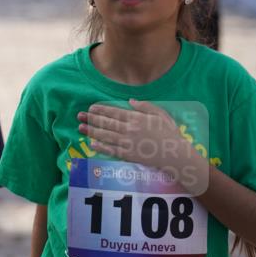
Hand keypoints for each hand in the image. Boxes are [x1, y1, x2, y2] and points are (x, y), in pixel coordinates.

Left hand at [77, 100, 198, 176]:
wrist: (176, 154)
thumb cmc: (170, 133)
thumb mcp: (160, 114)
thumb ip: (145, 106)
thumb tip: (130, 101)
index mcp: (136, 118)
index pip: (114, 112)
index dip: (101, 110)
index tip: (91, 107)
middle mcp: (129, 129)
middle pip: (106, 123)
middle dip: (91, 119)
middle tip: (80, 116)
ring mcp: (128, 143)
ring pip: (106, 135)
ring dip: (91, 131)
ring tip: (81, 128)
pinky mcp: (128, 155)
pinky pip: (111, 150)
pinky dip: (100, 146)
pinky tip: (92, 143)